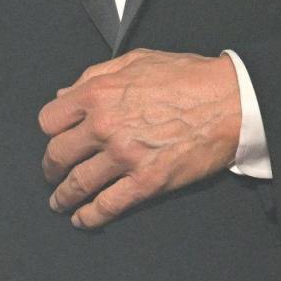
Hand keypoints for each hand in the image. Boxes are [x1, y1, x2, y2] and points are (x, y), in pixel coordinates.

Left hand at [38, 49, 241, 229]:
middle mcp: (105, 125)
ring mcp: (124, 156)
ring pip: (77, 184)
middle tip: (53, 172)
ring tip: (59, 202)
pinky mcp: (146, 182)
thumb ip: (96, 75)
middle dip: (51, 167)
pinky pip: (107, 205)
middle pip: (58, 154)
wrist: (230, 100)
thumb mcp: (137, 60)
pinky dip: (90, 216)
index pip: (50, 119)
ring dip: (63, 197)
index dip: (52, 130)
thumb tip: (66, 93)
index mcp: (99, 92)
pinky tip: (83, 219)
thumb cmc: (188, 77)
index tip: (56, 137)